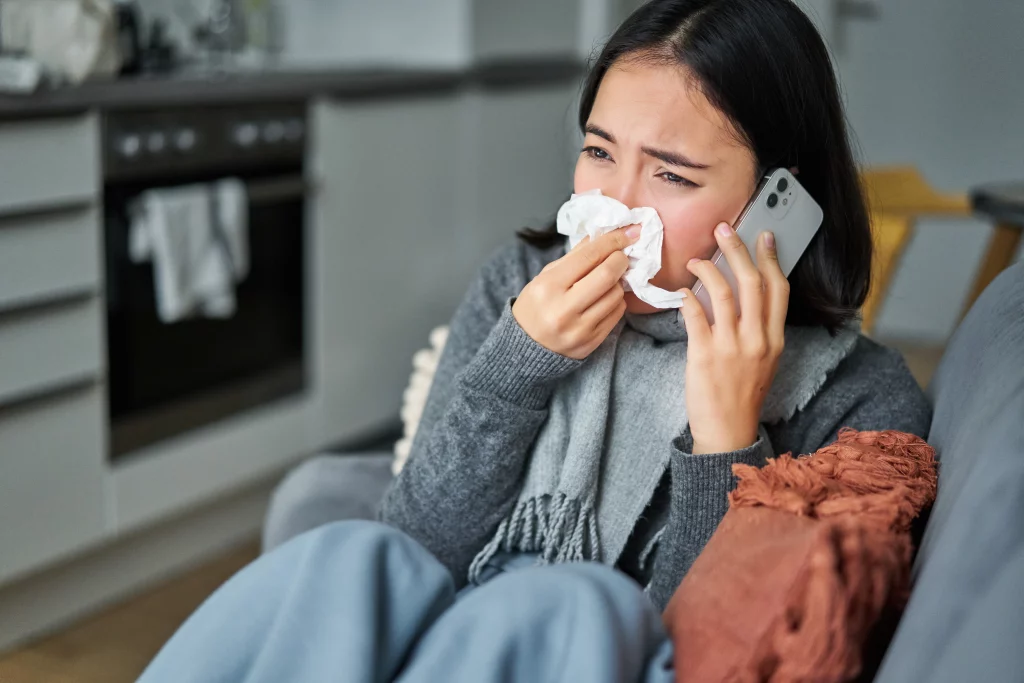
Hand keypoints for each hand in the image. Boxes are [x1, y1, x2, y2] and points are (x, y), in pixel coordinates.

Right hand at [513, 226, 639, 359]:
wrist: (526, 348)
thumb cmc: (536, 306)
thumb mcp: (545, 277)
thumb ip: (575, 256)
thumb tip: (603, 235)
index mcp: (548, 287)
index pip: (588, 256)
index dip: (612, 241)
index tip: (628, 232)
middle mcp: (564, 309)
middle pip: (607, 275)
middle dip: (620, 259)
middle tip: (621, 255)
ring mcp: (580, 329)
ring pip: (616, 295)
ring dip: (617, 282)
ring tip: (607, 280)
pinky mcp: (592, 342)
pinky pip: (617, 313)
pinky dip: (615, 301)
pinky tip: (604, 298)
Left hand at [678, 223, 788, 453]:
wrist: (727, 432)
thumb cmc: (742, 395)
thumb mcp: (762, 361)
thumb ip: (758, 330)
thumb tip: (742, 295)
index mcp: (775, 339)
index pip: (779, 289)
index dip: (772, 259)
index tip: (765, 236)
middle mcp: (757, 339)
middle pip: (752, 282)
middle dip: (737, 250)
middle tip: (724, 230)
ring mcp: (731, 347)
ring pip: (722, 293)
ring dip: (708, 269)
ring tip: (697, 259)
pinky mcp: (704, 355)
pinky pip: (695, 315)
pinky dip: (688, 298)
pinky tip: (682, 291)